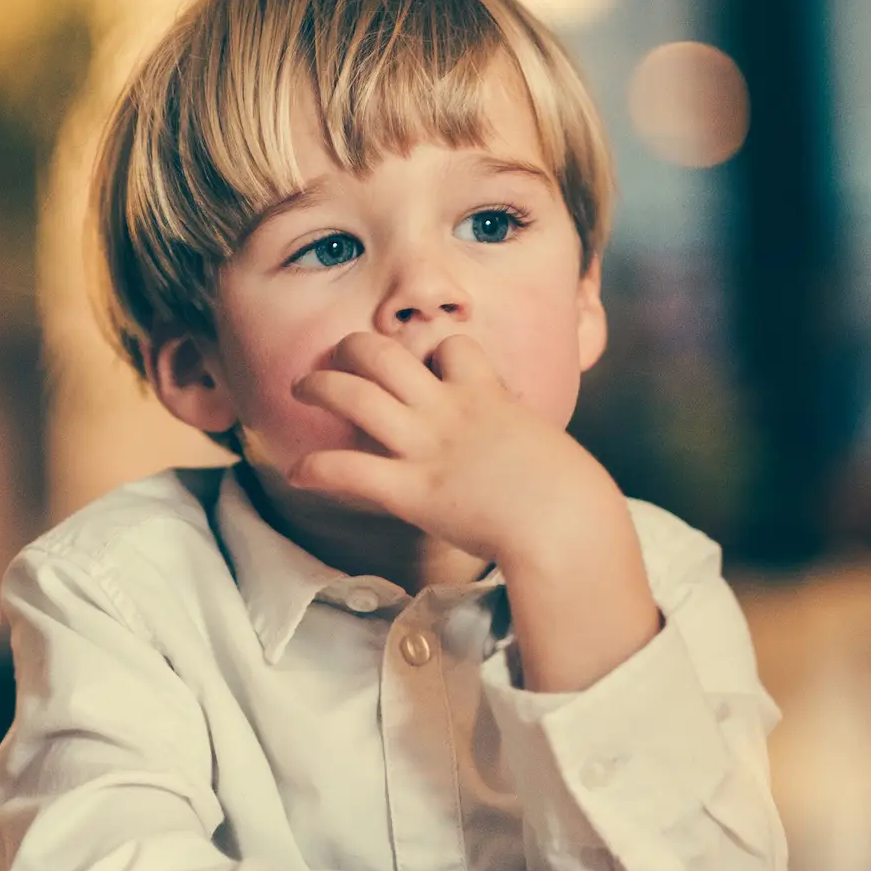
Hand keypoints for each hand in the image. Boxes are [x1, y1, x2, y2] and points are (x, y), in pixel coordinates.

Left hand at [286, 332, 617, 568]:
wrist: (565, 523)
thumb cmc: (572, 495)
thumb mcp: (550, 449)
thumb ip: (525, 442)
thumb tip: (533, 455)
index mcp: (487, 396)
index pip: (453, 347)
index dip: (432, 353)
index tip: (421, 367)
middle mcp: (449, 410)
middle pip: (386, 353)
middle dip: (354, 348)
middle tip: (338, 357)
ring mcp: (425, 446)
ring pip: (354, 394)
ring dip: (319, 386)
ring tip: (301, 388)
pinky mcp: (410, 490)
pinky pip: (347, 469)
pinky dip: (315, 468)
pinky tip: (298, 473)